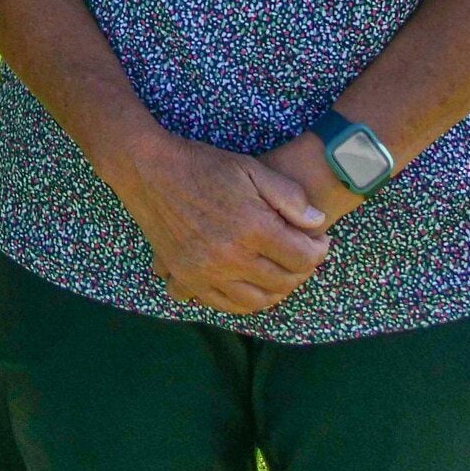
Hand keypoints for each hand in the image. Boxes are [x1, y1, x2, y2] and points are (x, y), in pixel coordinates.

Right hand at [104, 129, 331, 316]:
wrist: (150, 171)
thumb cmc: (204, 166)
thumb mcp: (252, 169)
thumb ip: (289, 197)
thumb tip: (317, 223)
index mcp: (253, 228)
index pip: (303, 258)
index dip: (319, 251)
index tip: (318, 242)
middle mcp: (231, 257)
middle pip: (283, 282)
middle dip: (301, 271)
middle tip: (301, 256)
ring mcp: (207, 271)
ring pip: (256, 300)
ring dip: (275, 290)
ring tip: (278, 272)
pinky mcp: (187, 278)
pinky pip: (223, 304)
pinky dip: (243, 301)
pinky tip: (249, 286)